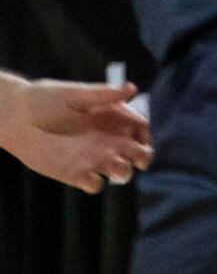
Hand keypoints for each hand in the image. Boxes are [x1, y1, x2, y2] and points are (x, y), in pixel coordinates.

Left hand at [0, 76, 150, 190]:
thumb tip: (132, 88)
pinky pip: (95, 184)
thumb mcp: (74, 94)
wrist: (13, 118)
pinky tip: (87, 175)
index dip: (146, 135)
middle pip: (138, 154)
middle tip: (138, 156)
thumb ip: (103, 95)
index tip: (142, 136)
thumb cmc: (43, 99)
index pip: (141, 130)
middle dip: (143, 157)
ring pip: (122, 172)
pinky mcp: (76, 173)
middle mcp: (107, 140)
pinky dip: (95, 183)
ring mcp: (94, 158)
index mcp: (113, 119)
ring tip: (114, 165)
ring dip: (124, 171)